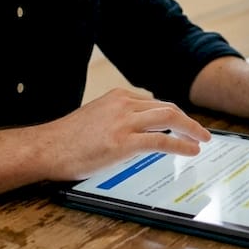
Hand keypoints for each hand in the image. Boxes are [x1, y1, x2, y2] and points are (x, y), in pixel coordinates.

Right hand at [36, 89, 211, 180]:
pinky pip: (161, 141)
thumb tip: (137, 135)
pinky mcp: (122, 143)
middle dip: (188, 120)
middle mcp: (122, 104)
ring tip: (203, 140)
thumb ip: (117, 121)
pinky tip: (191, 150)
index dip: (174, 115)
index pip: (154, 103)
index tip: (184, 125)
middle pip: (167, 107)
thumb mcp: (96, 119)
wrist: (45, 148)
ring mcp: (123, 122)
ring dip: (191, 129)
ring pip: (169, 118)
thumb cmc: (66, 140)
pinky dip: (181, 144)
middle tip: (201, 132)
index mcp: (117, 97)